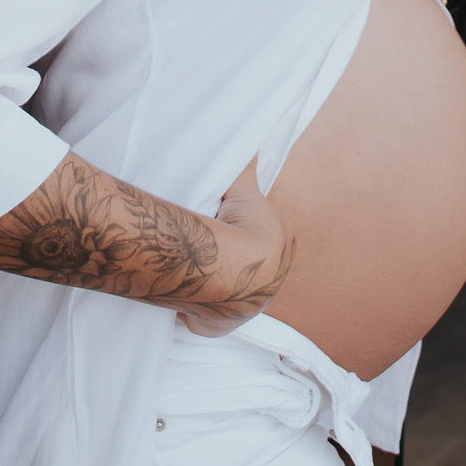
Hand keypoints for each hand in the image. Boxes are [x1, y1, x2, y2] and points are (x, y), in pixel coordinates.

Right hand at [179, 158, 295, 337]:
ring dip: (215, 281)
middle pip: (246, 261)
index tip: (221, 220)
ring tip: (193, 266)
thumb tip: (249, 142)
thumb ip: (245, 169)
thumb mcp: (242, 191)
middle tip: (206, 241)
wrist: (227, 271)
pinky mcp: (223, 324)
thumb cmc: (239, 228)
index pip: (261, 231)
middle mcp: (273, 278)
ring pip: (229, 287)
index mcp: (281, 244)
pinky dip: (198, 306)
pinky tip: (183, 294)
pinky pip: (209, 313)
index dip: (242, 225)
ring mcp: (248, 304)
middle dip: (230, 256)